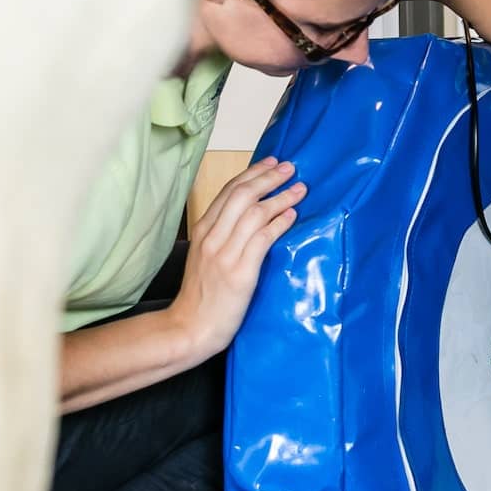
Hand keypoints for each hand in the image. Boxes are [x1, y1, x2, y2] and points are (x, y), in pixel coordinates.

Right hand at [169, 157, 304, 358]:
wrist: (190, 328)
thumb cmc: (201, 296)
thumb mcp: (205, 257)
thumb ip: (222, 236)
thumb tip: (249, 217)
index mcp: (203, 231)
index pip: (228, 192)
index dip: (252, 174)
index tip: (270, 162)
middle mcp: (212, 237)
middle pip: (242, 195)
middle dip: (268, 177)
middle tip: (290, 167)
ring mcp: (225, 253)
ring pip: (254, 213)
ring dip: (280, 197)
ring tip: (300, 188)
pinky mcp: (240, 272)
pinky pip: (262, 239)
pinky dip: (279, 223)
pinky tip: (293, 215)